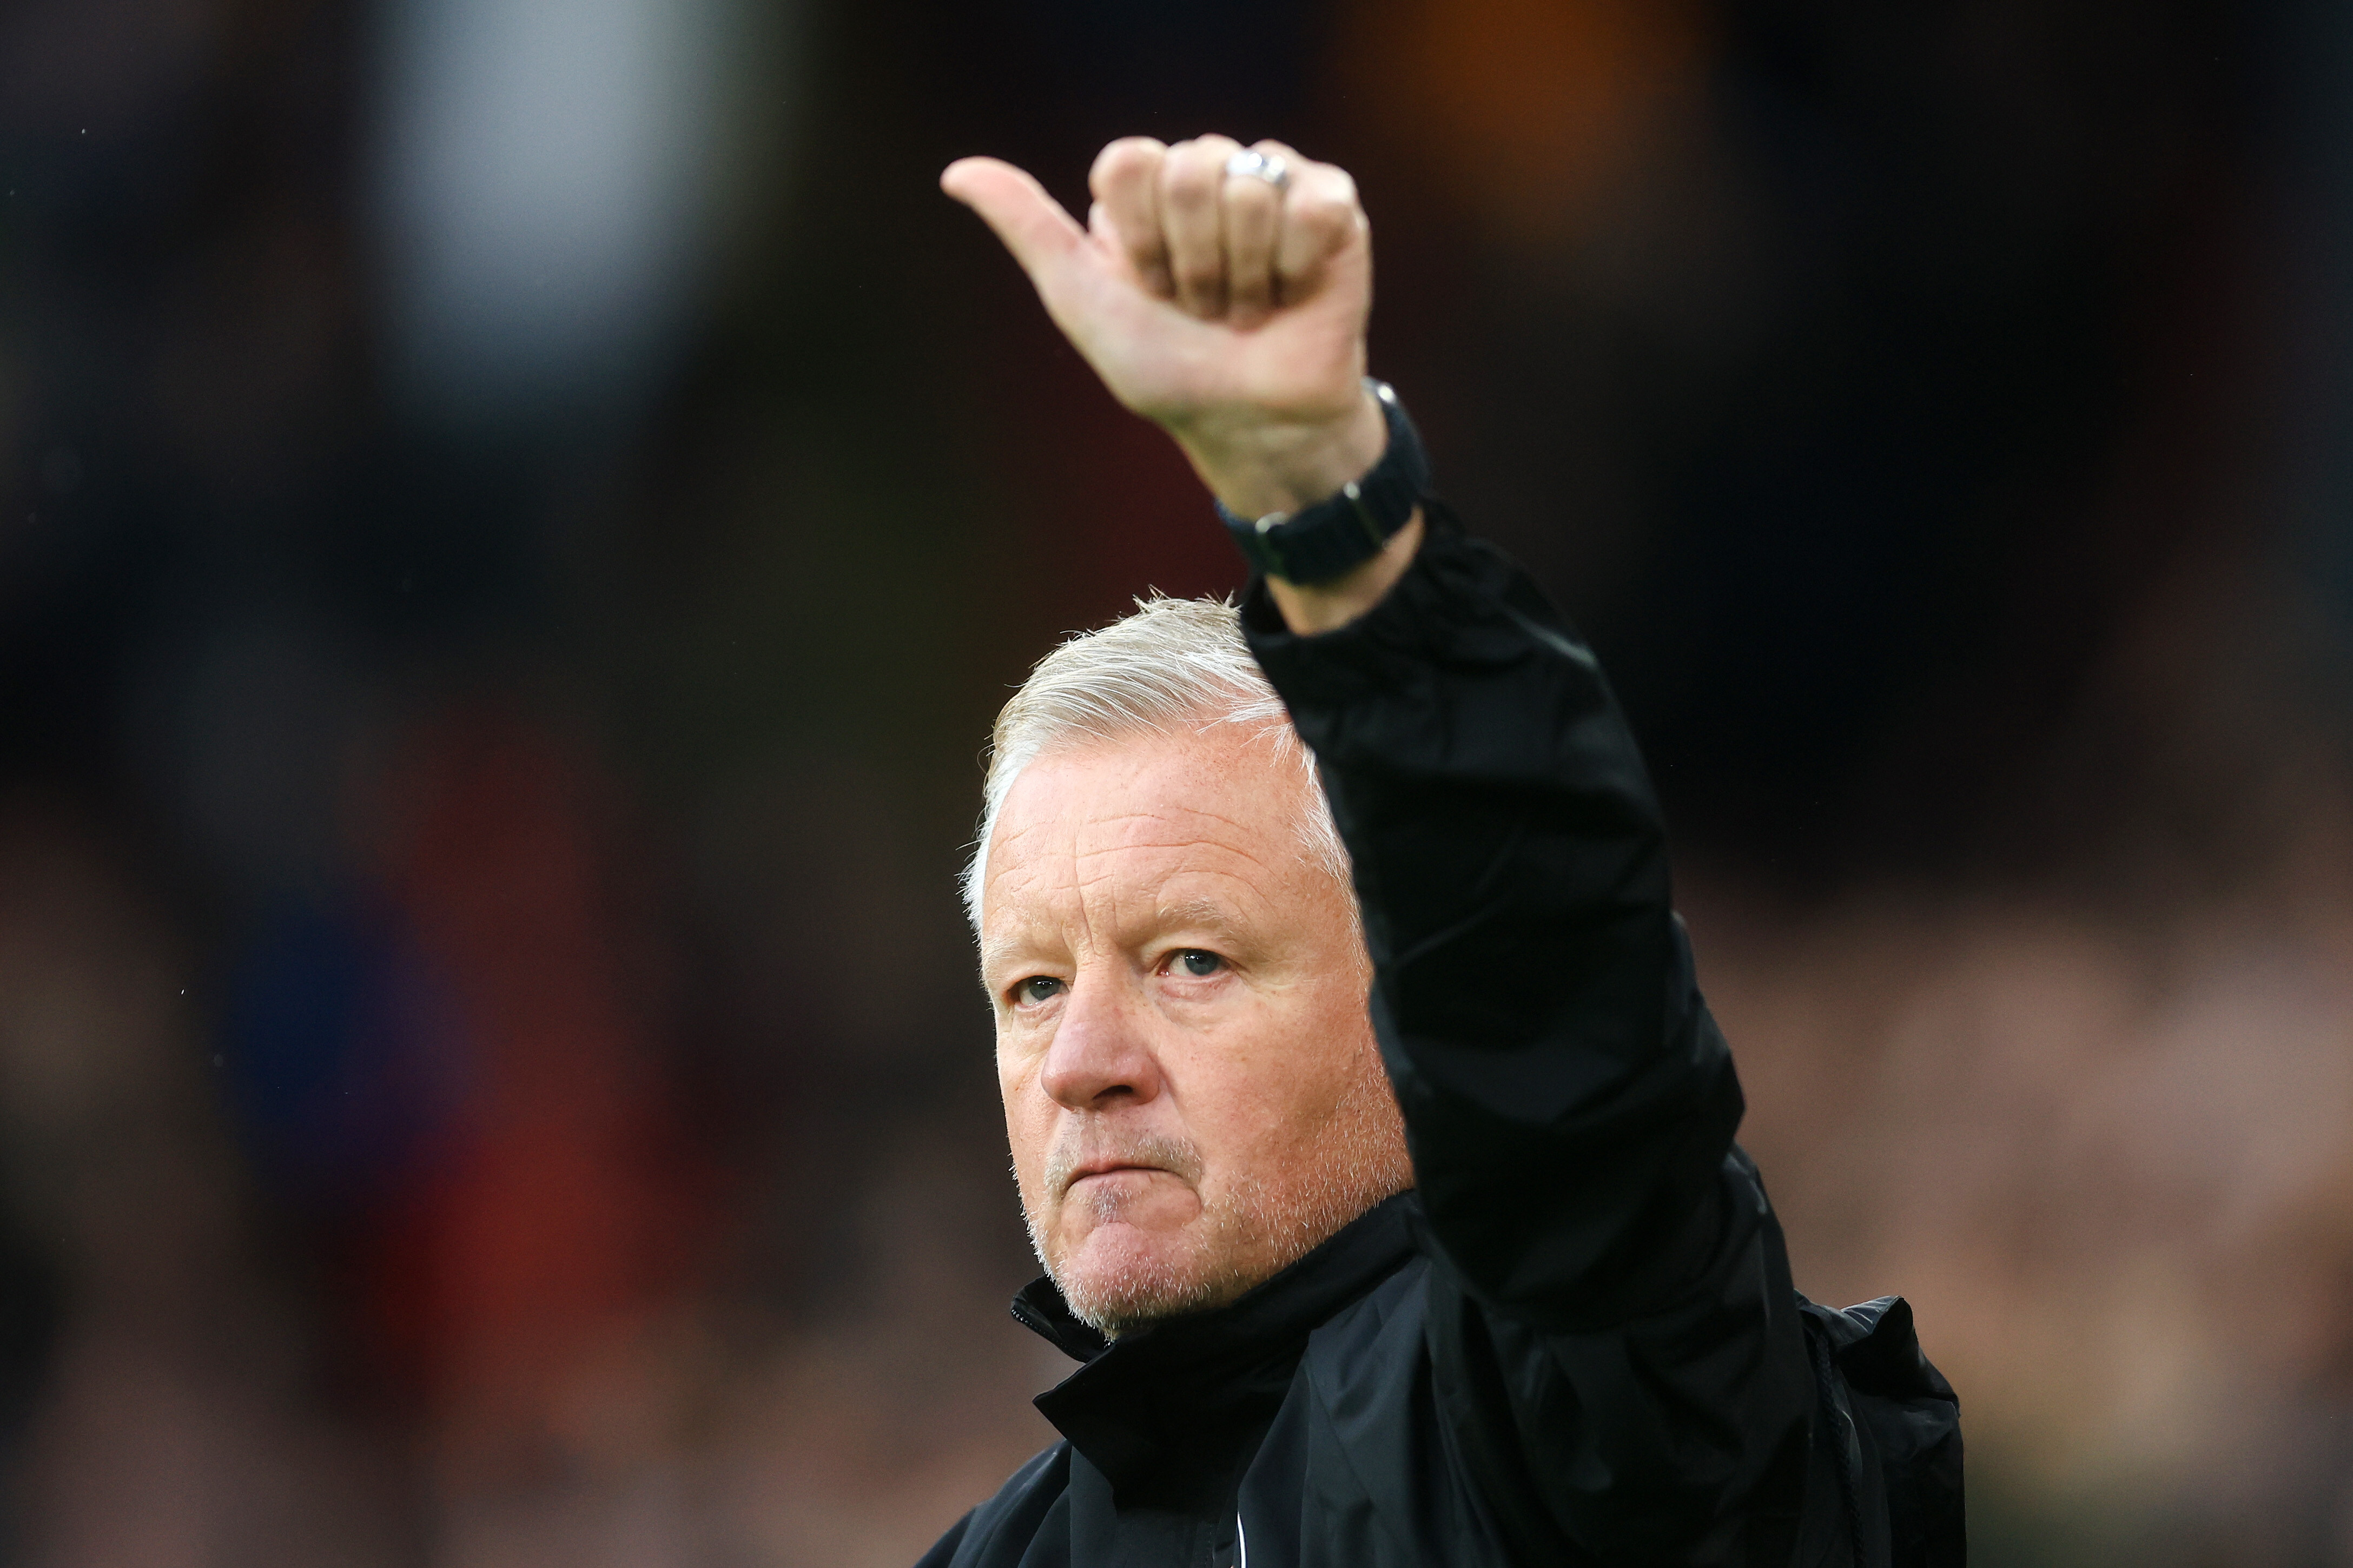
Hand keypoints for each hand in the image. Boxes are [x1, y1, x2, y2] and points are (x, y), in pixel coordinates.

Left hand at [941, 136, 1387, 521]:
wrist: (1248, 424)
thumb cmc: (1167, 371)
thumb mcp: (1081, 301)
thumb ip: (1027, 228)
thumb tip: (954, 172)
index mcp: (1148, 189)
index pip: (1129, 160)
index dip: (1138, 237)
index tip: (1148, 289)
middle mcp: (1210, 174)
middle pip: (1190, 168)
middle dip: (1191, 260)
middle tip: (1202, 307)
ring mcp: (1274, 185)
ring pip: (1250, 186)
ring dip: (1242, 273)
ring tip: (1247, 309)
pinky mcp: (1333, 208)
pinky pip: (1313, 201)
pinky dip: (1295, 264)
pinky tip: (1291, 294)